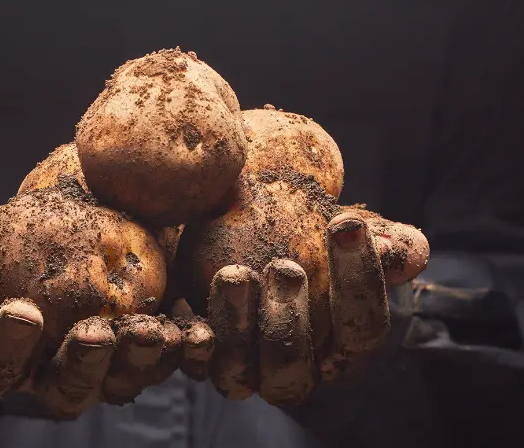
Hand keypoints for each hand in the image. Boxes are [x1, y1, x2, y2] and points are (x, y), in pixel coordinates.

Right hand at [0, 208, 211, 419]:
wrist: (82, 227)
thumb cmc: (24, 237)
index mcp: (8, 354)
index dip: (4, 348)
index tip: (21, 310)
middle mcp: (59, 372)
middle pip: (67, 389)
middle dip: (83, 366)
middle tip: (95, 332)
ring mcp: (112, 367)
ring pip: (124, 382)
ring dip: (140, 362)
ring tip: (153, 332)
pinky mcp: (155, 350)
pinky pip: (174, 363)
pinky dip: (188, 352)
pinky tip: (199, 331)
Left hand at [174, 209, 428, 406]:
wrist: (240, 233)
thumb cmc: (306, 235)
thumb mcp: (343, 233)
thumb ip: (384, 241)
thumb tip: (405, 252)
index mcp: (340, 346)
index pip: (362, 329)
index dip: (361, 281)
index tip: (347, 223)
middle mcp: (293, 369)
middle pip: (294, 366)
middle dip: (289, 321)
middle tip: (285, 267)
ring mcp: (245, 370)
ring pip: (240, 375)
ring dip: (238, 328)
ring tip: (235, 274)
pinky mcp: (202, 359)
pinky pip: (195, 368)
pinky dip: (193, 350)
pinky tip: (192, 323)